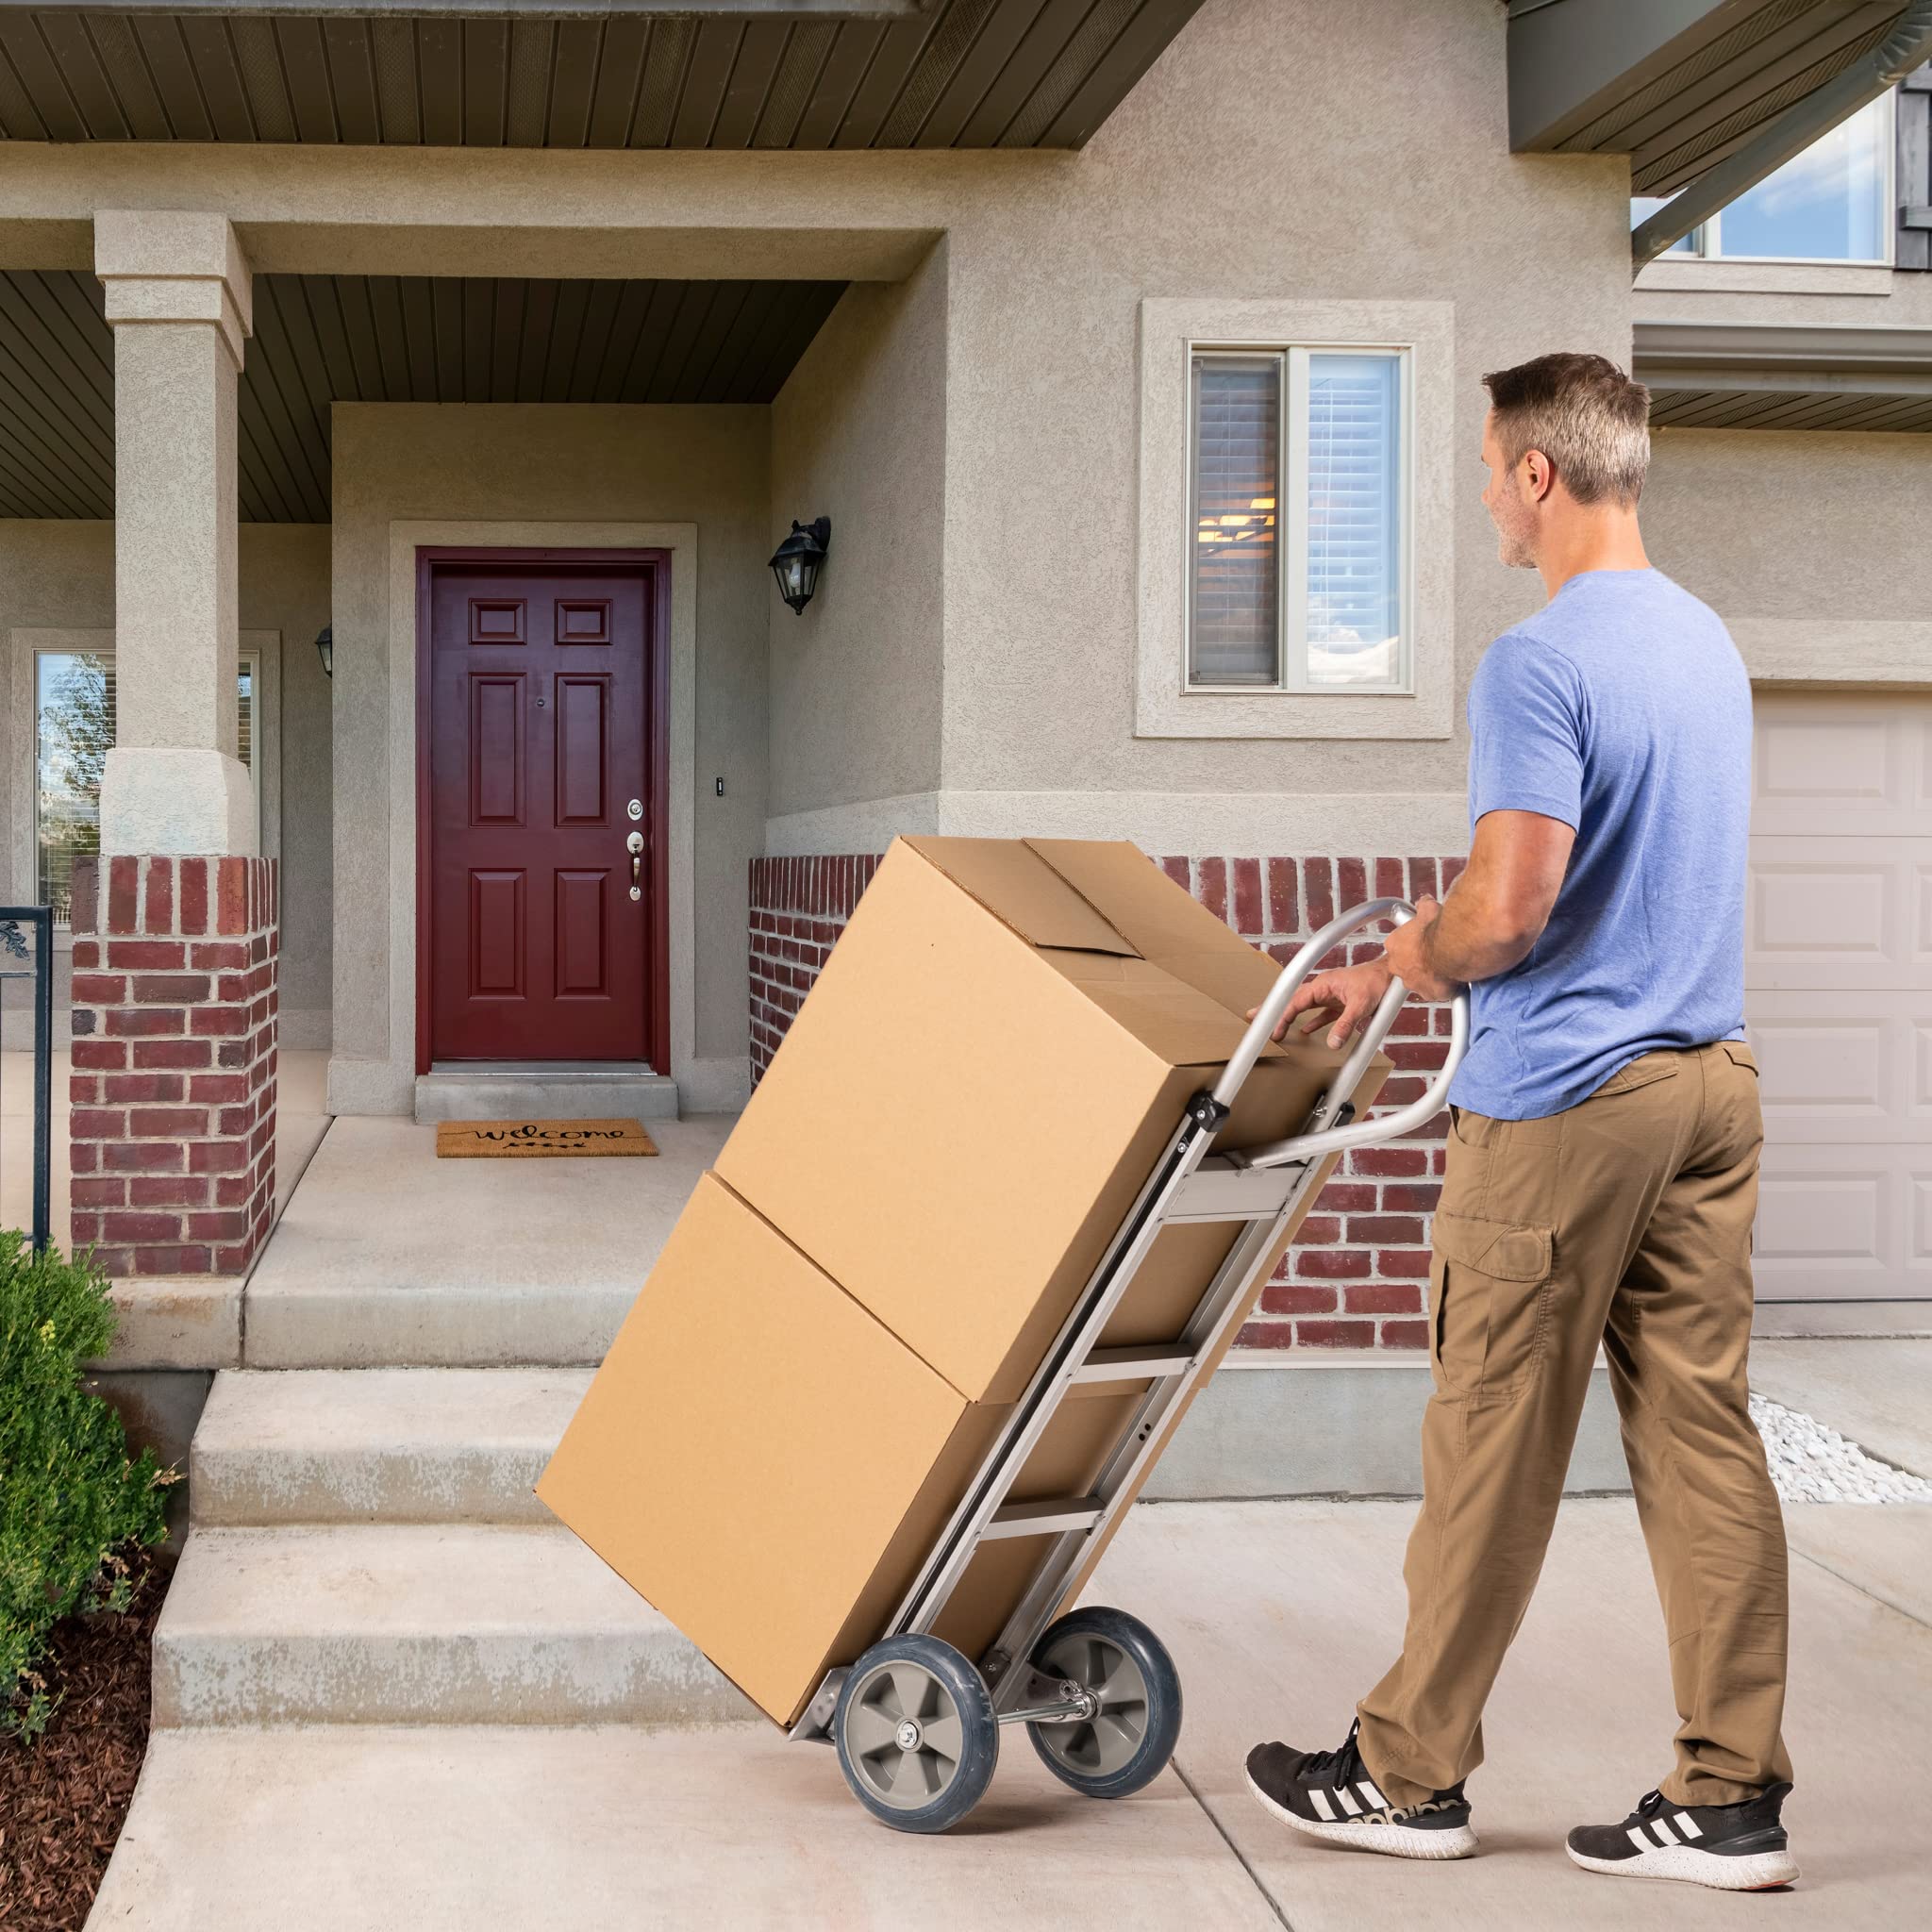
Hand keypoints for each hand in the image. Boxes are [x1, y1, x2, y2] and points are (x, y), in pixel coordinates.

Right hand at [1247, 958, 1391, 1050]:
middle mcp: (1323, 988)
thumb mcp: (1360, 1005)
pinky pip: (1320, 1013)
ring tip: (1274, 1025)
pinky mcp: (1340, 1003)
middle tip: (1253, 1017)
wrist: (1392, 975)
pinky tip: (1306, 1032)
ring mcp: (1331, 995)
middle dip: (1273, 1009)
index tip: (1272, 1030)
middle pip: (1292, 1000)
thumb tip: (1332, 1043)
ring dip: (1289, 1015)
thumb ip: (1345, 1025)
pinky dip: (1311, 1022)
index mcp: (1323, 985)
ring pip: (1304, 1006)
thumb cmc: (1376, 983)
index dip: (1282, 1016)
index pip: (1296, 1002)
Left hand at [1383, 896, 1457, 1000]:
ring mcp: (1413, 982)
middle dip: (1420, 961)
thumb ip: (1424, 906)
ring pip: (1420, 980)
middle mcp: (1399, 965)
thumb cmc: (1439, 927)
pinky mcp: (1430, 993)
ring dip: (1432, 975)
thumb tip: (1425, 902)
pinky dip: (1446, 987)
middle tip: (1436, 954)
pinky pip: (1437, 992)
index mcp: (1395, 945)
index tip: (1423, 940)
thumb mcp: (1429, 909)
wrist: (1453, 946)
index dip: (1412, 943)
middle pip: (1407, 965)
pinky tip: (1455, 977)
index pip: (1398, 946)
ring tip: (1447, 966)